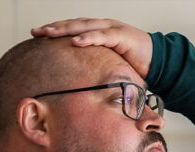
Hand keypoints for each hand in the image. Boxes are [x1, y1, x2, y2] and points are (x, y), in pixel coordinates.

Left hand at [30, 18, 152, 79]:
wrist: (158, 63)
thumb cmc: (132, 65)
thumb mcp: (107, 66)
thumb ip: (92, 69)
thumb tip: (75, 84)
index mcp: (97, 33)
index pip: (72, 29)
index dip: (54, 31)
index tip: (36, 36)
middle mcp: (102, 27)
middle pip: (74, 24)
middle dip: (54, 28)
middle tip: (36, 32)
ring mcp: (112, 29)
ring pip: (85, 26)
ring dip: (66, 29)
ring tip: (49, 33)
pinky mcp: (122, 36)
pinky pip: (103, 36)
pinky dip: (89, 38)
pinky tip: (75, 42)